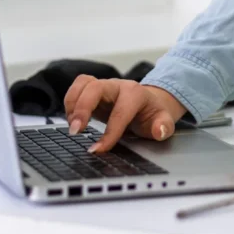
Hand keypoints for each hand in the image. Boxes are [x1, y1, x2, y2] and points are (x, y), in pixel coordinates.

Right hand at [63, 76, 187, 152]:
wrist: (149, 103)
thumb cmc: (153, 114)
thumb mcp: (163, 121)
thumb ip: (163, 126)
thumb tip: (159, 131)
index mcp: (135, 93)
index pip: (120, 111)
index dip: (109, 132)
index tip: (98, 150)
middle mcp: (117, 86)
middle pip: (95, 88)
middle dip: (82, 109)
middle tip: (75, 131)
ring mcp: (103, 86)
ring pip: (82, 83)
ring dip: (72, 104)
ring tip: (73, 127)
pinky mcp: (92, 90)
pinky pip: (77, 87)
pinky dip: (70, 102)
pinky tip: (72, 120)